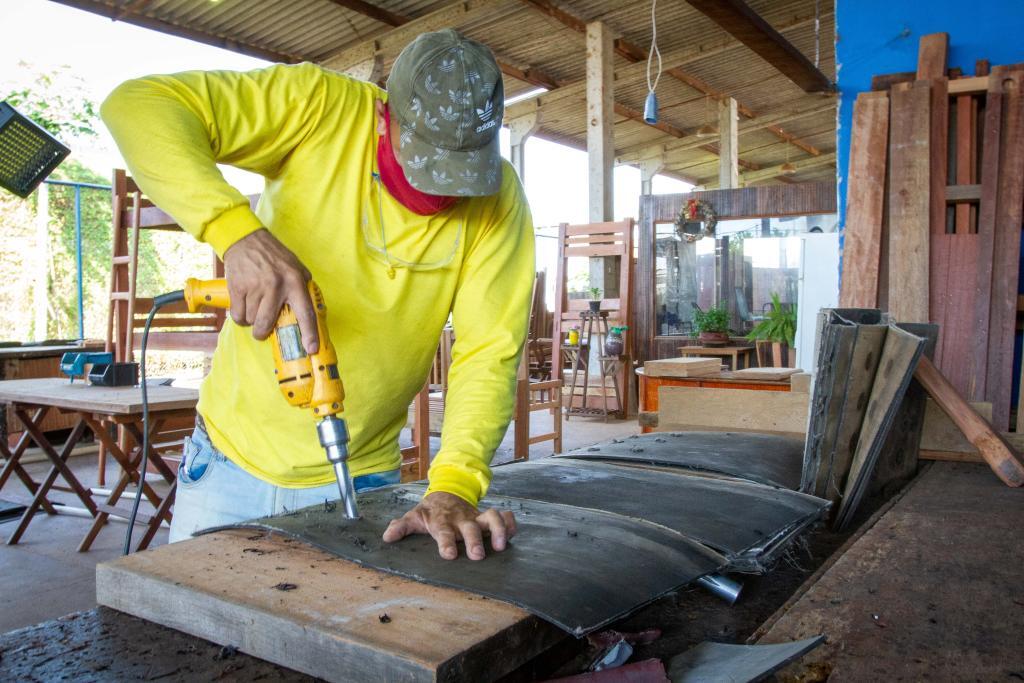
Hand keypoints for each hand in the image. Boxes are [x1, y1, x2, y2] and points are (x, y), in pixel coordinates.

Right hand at [222, 229, 318, 353]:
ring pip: (251, 320)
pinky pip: (238, 315)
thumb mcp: (296, 267)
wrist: (246, 239)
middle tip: (263, 331)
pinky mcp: (237, 288)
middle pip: (267, 323)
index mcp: (295, 282)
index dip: (309, 334)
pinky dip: (240, 316)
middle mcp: (276, 286)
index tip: (311, 349)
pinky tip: (244, 306)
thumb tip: (309, 314)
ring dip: (251, 320)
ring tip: (254, 305)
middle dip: (263, 332)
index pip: (305, 313)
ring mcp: (255, 287)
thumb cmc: (274, 256)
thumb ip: (303, 288)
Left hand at [382, 492, 516, 560]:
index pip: (443, 532)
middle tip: (477, 555)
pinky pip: (504, 516)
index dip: (445, 543)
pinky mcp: (488, 517)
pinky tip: (513, 534)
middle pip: (470, 527)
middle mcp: (461, 519)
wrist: (446, 493)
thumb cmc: (429, 512)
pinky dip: (511, 523)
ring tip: (502, 546)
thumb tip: (387, 537)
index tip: (448, 555)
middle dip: (474, 540)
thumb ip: (401, 527)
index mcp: (441, 521)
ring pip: (492, 518)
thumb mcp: (413, 517)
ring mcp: (476, 517)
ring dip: (498, 530)